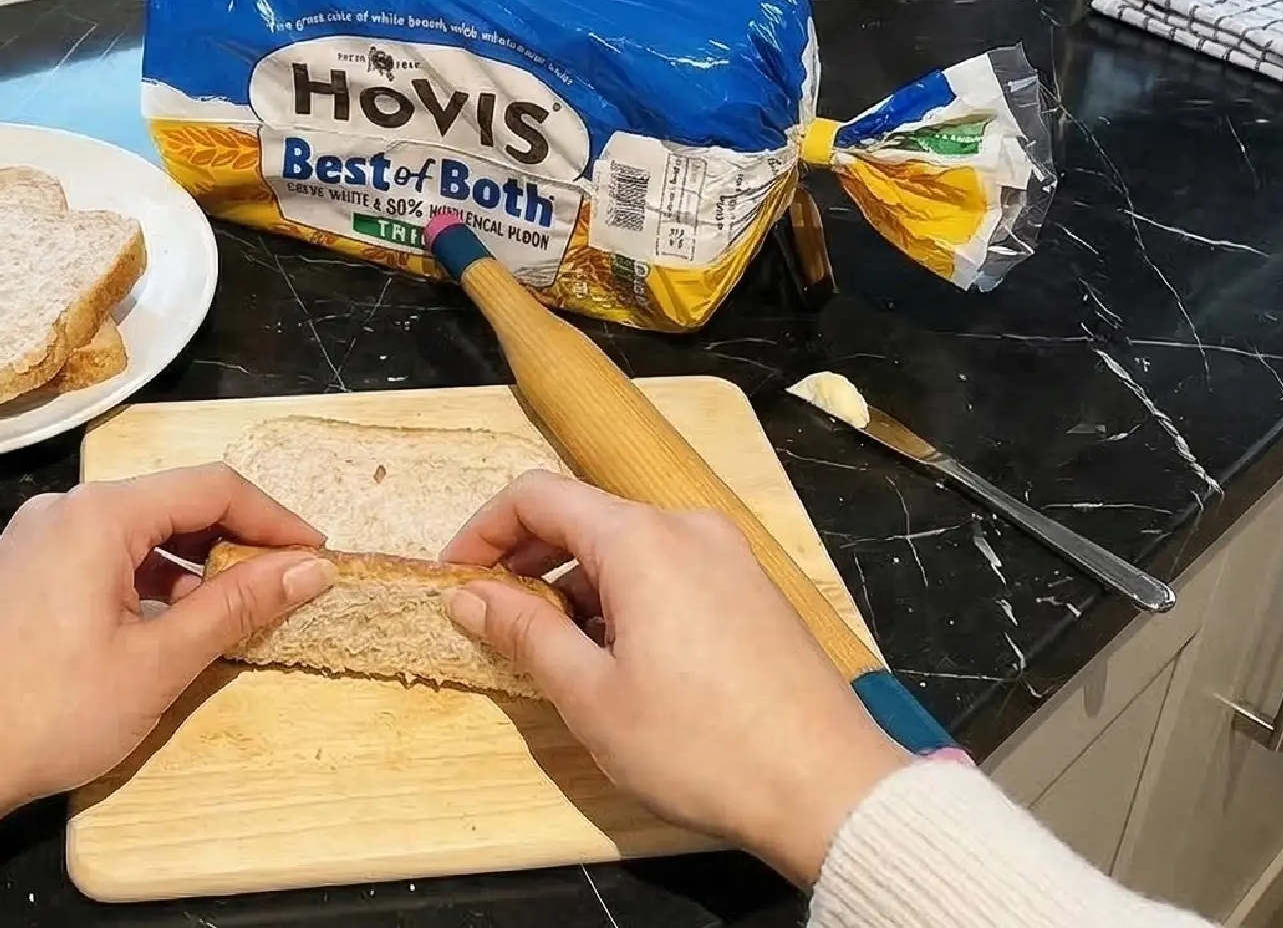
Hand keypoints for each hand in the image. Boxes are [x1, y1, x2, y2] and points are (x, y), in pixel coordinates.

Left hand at [0, 464, 334, 816]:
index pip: (213, 487)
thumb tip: (310, 568)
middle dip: (237, 541)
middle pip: (176, 502)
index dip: (275, 519)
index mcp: (100, 514)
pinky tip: (171, 627)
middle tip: (285, 587)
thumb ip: (237, 606)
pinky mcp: (23, 574)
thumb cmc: (52, 710)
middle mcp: (65, 510)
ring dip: (194, 566)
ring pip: (140, 533)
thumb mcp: (159, 662)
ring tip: (234, 616)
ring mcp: (38, 540)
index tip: (317, 558)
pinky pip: (105, 557)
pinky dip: (150, 581)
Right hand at [440, 470, 907, 885]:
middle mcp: (687, 529)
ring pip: (626, 546)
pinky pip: (668, 569)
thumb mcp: (591, 696)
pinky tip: (616, 658)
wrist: (827, 788)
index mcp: (641, 541)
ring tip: (553, 652)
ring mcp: (727, 556)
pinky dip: (623, 596)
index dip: (482, 532)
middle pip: (583, 515)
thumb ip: (524, 634)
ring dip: (574, 584)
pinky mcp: (751, 590)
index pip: (537, 495)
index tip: (455, 580)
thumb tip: (470, 596)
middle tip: (491, 618)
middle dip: (526, 559)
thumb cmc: (702, 746)